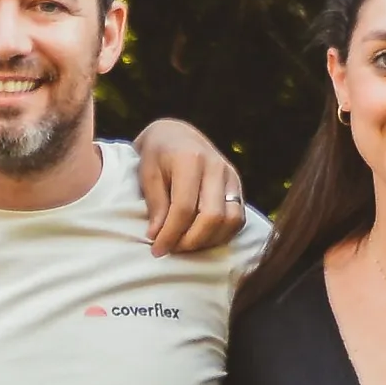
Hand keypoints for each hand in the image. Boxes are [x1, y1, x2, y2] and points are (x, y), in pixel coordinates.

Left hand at [127, 118, 243, 254]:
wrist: (177, 134)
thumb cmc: (157, 154)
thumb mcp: (147, 173)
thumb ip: (155, 204)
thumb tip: (157, 236)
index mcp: (190, 160)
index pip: (184, 208)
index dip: (170, 234)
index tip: (157, 249)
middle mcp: (216, 167)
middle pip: (212, 217)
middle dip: (190, 241)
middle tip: (172, 249)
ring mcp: (231, 176)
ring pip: (230, 220)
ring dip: (208, 240)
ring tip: (185, 246)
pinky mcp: (238, 185)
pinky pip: (238, 218)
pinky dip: (222, 234)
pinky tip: (202, 239)